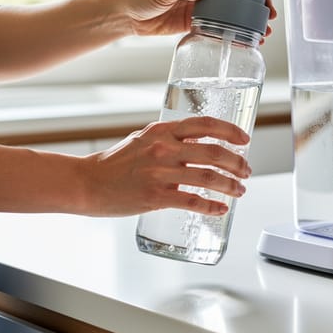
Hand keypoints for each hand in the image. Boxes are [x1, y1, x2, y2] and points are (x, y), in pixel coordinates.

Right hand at [80, 116, 252, 216]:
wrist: (86, 183)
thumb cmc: (115, 163)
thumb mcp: (144, 140)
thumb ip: (170, 139)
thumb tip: (200, 141)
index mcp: (162, 131)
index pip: (205, 124)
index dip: (230, 131)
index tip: (245, 140)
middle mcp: (163, 148)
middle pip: (214, 152)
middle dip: (237, 163)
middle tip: (246, 171)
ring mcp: (159, 172)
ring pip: (208, 177)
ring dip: (230, 185)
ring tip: (240, 190)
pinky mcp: (155, 196)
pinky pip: (192, 201)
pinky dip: (211, 206)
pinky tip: (221, 209)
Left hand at [119, 0, 277, 37]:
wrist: (126, 14)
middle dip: (257, 1)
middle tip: (270, 14)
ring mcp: (203, 3)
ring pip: (233, 9)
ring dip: (248, 19)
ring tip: (264, 31)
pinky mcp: (199, 20)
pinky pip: (221, 24)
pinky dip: (234, 31)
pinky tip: (245, 40)